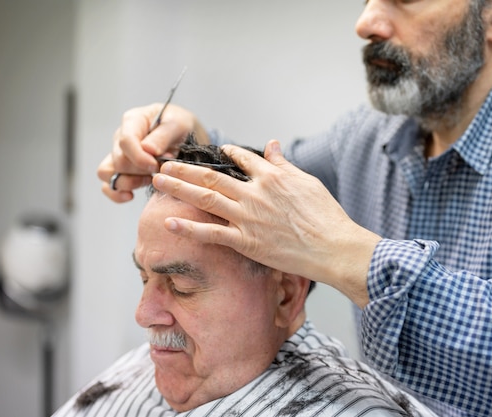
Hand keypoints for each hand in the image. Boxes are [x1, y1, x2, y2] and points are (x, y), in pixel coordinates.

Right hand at [97, 103, 209, 201]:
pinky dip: (116, 194)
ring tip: (149, 180)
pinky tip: (131, 196)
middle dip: (140, 171)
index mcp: (133, 121)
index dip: (139, 158)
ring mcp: (118, 154)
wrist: (185, 135)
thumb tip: (147, 149)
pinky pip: (108, 186)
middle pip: (119, 161)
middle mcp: (120, 137)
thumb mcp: (178, 125)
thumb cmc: (180, 126)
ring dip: (128, 182)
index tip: (156, 166)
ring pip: (107, 173)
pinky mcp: (120, 171)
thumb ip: (163, 136)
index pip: (126, 141)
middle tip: (161, 170)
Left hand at [152, 140, 380, 306]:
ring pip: (205, 198)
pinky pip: (211, 233)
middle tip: (163, 164)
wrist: (333, 247)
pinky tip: (169, 220)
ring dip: (179, 188)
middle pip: (211, 177)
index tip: (212, 152)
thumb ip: (283, 164)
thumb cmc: (325, 215)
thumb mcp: (307, 182)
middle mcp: (254, 193)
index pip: (241, 159)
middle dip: (184, 169)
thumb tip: (272, 144)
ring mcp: (247, 218)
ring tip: (158, 181)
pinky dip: (189, 227)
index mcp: (271, 176)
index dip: (224, 154)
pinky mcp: (246, 242)